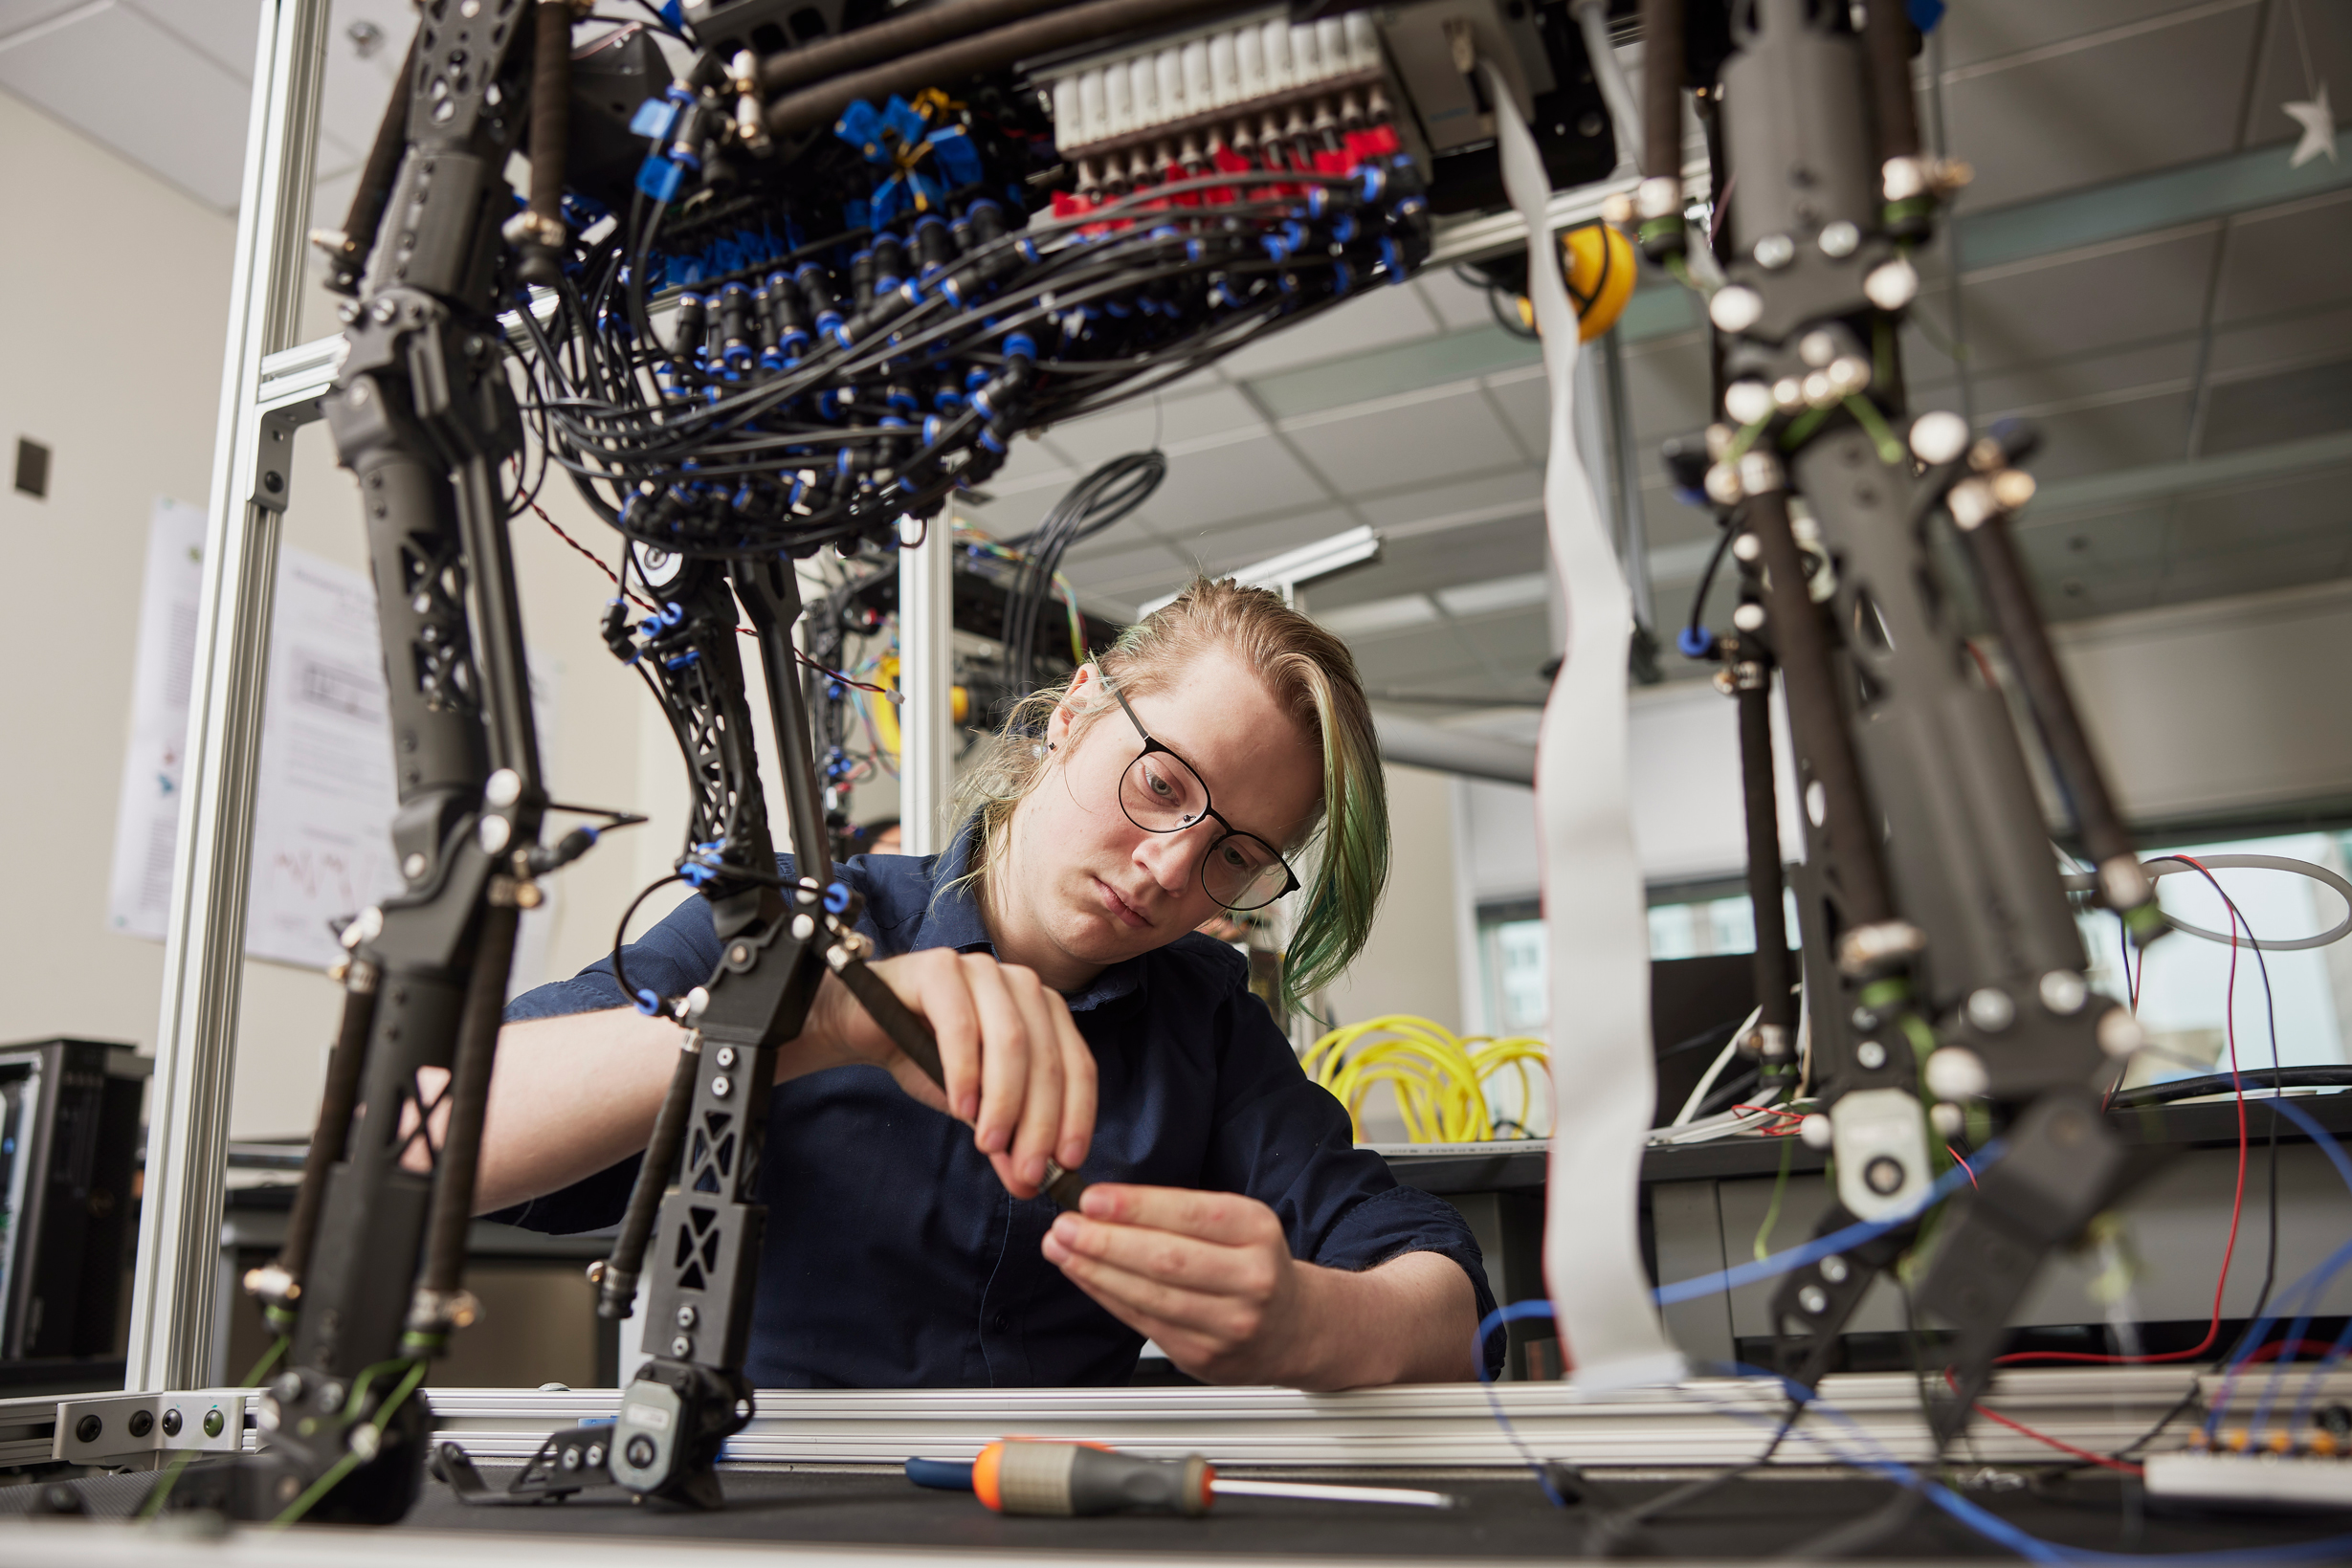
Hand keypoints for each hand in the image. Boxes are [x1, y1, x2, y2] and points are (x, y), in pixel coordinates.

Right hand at [802, 948, 1094, 1199]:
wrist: (863, 1024)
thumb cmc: (926, 1057)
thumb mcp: (973, 1106)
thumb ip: (1005, 1137)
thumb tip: (1031, 1182)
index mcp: (1045, 1012)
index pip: (1077, 1065)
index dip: (1077, 1116)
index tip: (1066, 1163)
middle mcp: (1023, 984)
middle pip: (1047, 1057)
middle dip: (1039, 1121)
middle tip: (1026, 1169)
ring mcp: (983, 970)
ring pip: (1011, 1040)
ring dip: (1004, 1100)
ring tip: (990, 1143)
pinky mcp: (939, 968)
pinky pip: (961, 1025)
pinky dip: (965, 1072)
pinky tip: (961, 1107)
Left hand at [1040, 1184, 1312, 1384]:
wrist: (1292, 1328)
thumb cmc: (1254, 1265)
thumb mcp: (1238, 1223)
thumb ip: (1177, 1213)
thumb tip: (1103, 1205)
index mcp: (1258, 1230)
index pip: (1191, 1213)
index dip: (1136, 1207)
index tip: (1092, 1200)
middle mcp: (1251, 1277)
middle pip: (1166, 1259)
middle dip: (1105, 1242)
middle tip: (1065, 1227)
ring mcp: (1230, 1323)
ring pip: (1151, 1296)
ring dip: (1097, 1271)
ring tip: (1063, 1251)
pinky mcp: (1205, 1356)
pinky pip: (1146, 1323)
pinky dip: (1109, 1298)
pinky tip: (1087, 1278)